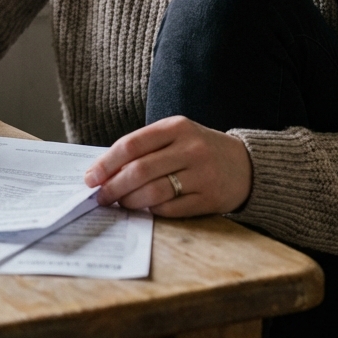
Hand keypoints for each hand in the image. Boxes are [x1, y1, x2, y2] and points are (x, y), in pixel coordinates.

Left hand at [83, 116, 252, 216]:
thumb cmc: (200, 150)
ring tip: (119, 204)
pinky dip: (152, 210)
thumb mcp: (177, 137)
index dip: (107, 163)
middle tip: (100, 197)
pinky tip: (145, 209)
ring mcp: (202, 174)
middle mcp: (190, 148)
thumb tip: (104, 171)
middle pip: (140, 170)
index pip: (132, 144)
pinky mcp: (210, 198)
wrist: (247, 166)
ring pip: (154, 191)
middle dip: (113, 186)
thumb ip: (145, 148)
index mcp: (177, 127)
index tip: (90, 177)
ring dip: (130, 201)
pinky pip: (172, 208)